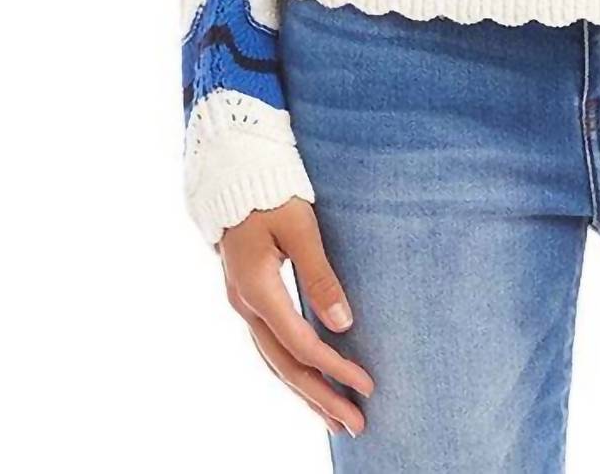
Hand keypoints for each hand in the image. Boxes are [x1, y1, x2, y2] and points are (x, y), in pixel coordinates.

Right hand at [218, 198, 373, 435]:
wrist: (232, 174)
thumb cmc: (271, 193)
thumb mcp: (300, 228)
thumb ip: (320, 275)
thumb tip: (343, 323)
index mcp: (258, 290)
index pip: (302, 344)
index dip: (336, 368)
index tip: (367, 385)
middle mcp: (246, 305)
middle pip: (285, 365)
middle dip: (321, 398)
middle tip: (356, 426)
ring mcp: (244, 304)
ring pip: (274, 361)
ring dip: (306, 392)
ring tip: (335, 420)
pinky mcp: (249, 297)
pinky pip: (270, 346)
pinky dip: (291, 371)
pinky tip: (308, 383)